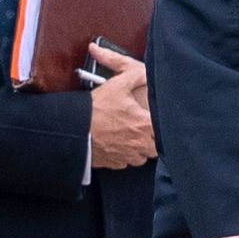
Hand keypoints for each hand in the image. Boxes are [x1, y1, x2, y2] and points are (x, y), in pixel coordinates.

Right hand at [86, 44, 154, 170]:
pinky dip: (123, 156)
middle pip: (154, 147)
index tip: (151, 121)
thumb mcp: (117, 85)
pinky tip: (116, 145)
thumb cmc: (96, 109)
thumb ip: (136, 77)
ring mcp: (127, 156)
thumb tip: (146, 74)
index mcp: (144, 124)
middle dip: (150, 139)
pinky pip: (125, 163)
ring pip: (141, 157)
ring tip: (129, 138)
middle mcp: (139, 143)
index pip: (163, 129)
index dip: (159, 125)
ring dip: (138, 149)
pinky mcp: (114, 163)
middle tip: (140, 130)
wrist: (75, 129)